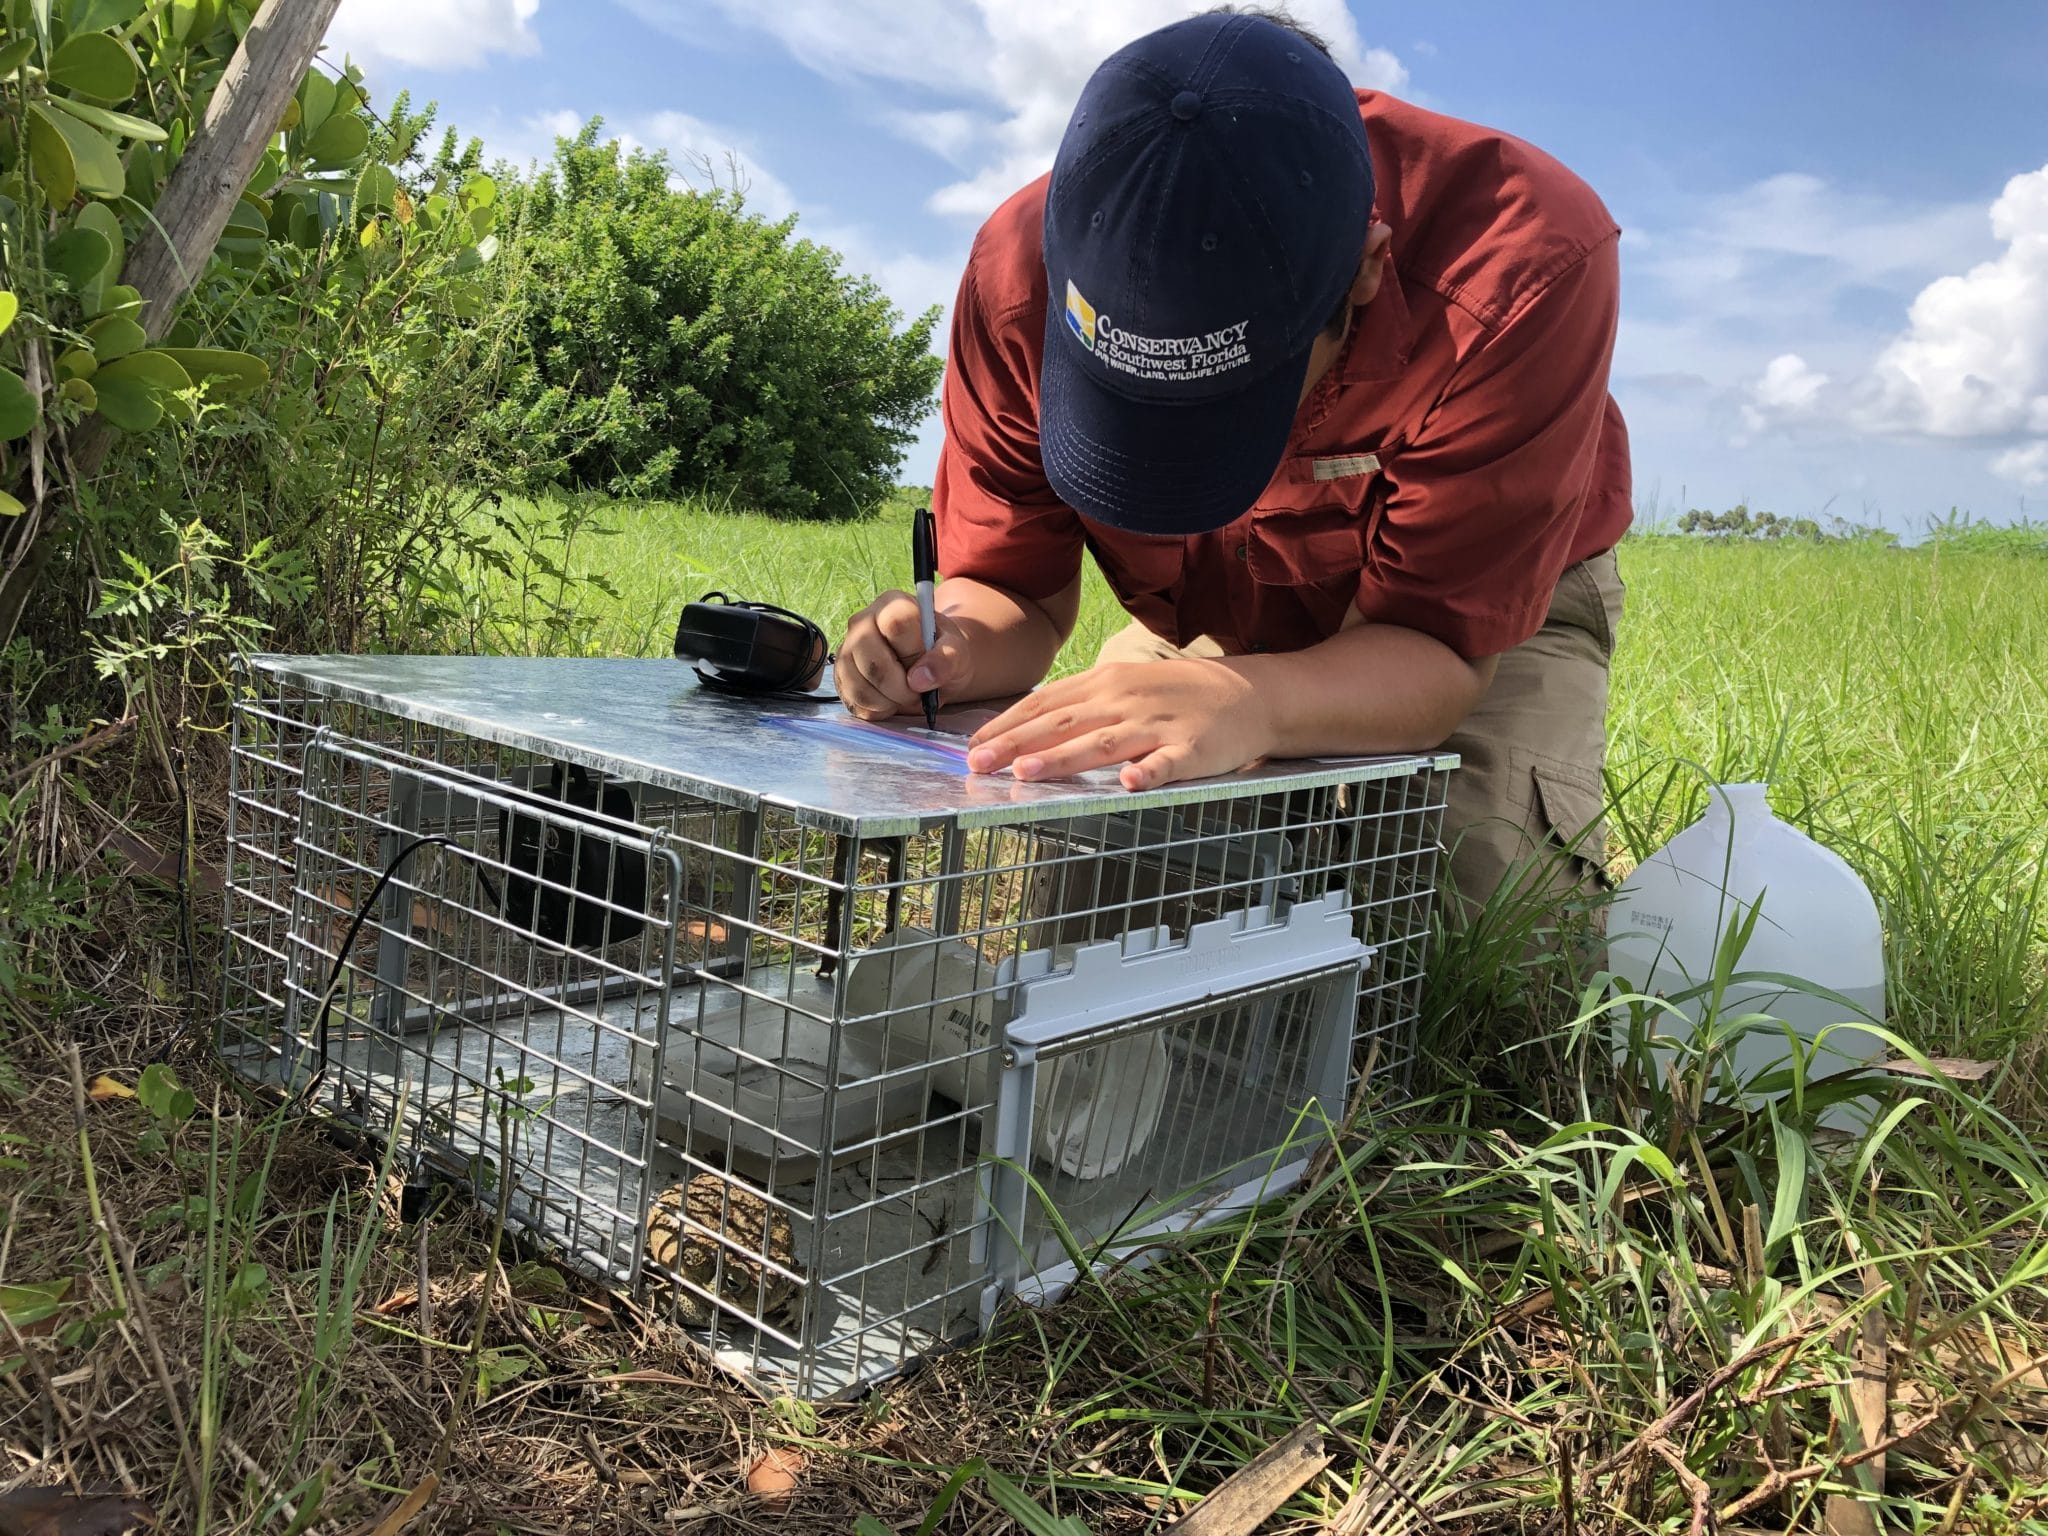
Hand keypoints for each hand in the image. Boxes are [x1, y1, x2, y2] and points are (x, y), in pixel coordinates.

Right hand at [836, 590, 972, 719]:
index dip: (914, 652)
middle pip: (874, 662)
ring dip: (890, 702)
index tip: (924, 664)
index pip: (896, 623)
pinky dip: (879, 710)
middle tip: (918, 691)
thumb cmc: (941, 652)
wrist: (928, 666)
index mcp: (891, 604)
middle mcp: (861, 623)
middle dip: (901, 687)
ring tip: (906, 695)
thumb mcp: (956, 650)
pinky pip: (855, 702)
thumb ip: (947, 658)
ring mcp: (846, 650)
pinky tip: (892, 701)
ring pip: (860, 686)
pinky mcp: (840, 677)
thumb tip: (920, 679)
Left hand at [965, 658, 1273, 790]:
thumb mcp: (1124, 686)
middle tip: (978, 764)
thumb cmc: (1179, 694)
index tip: (972, 746)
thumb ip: (1082, 705)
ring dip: (1062, 758)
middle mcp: (1125, 701)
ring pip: (1103, 742)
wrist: (1248, 693)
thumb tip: (1030, 727)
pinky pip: (1167, 762)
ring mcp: (1158, 725)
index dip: (1006, 725)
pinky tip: (1128, 783)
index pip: (1045, 704)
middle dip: (1016, 743)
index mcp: (1105, 684)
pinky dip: (1148, 772)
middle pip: (1062, 722)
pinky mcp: (1192, 748)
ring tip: (1025, 773)